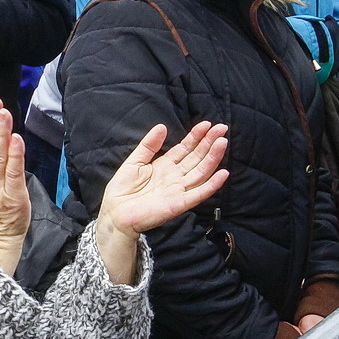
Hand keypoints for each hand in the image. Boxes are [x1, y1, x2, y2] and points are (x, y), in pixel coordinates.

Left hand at [98, 123, 229, 239]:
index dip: (196, 136)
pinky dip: (212, 185)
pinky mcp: (179, 204)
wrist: (115, 214)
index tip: (207, 124)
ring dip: (213, 158)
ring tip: (222, 143)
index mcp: (165, 166)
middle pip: (197, 158)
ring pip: (201, 172)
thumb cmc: (122, 190)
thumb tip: (162, 126)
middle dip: (209, 143)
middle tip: (221, 128)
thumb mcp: (134, 161)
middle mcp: (175, 177)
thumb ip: (149, 145)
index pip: (185, 148)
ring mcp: (179, 190)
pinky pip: (199, 194)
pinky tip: (223, 173)